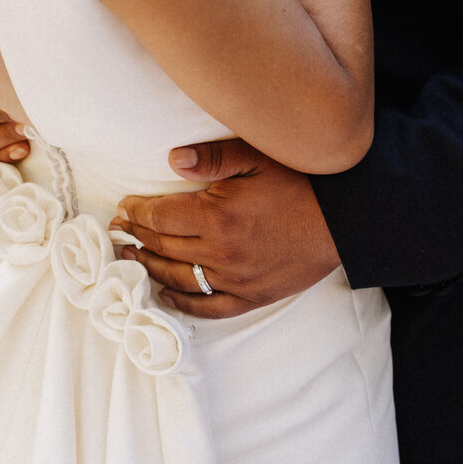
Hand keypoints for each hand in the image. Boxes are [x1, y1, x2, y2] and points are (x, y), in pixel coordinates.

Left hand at [110, 138, 341, 318]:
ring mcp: (237, 279)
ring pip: (180, 277)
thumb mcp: (258, 156)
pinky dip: (183, 303)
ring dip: (149, 267)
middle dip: (136, 237)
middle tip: (117, 231)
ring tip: (129, 258)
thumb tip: (172, 159)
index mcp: (218, 216)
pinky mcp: (253, 296)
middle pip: (165, 247)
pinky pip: (209, 306)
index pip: (161, 217)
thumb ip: (213, 157)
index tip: (122, 208)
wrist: (345, 220)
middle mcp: (222, 252)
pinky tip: (166, 294)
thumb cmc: (302, 181)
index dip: (136, 213)